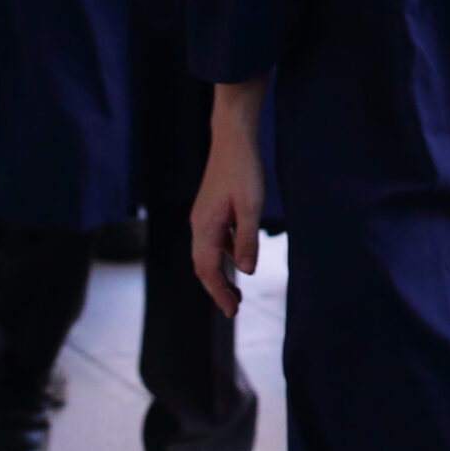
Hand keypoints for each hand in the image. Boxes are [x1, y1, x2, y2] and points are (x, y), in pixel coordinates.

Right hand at [190, 122, 263, 318]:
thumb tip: (246, 272)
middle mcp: (199, 225)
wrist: (233, 137)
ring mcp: (203, 217)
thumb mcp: (251, 205)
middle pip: (203, 266)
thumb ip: (247, 239)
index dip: (219, 293)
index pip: (207, 269)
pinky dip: (224, 256)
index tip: (232, 313)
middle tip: (234, 310)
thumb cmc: (244, 169)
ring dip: (220, 274)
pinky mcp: (211, 210)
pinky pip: (214, 241)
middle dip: (217, 289)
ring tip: (236, 292)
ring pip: (208, 254)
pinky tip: (239, 258)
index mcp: (205, 226)